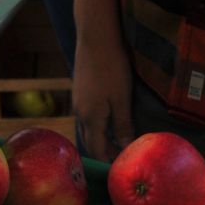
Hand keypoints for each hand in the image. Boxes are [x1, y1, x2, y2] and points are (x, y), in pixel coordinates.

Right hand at [72, 35, 134, 159]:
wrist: (95, 37)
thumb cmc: (112, 68)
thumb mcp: (121, 99)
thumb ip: (123, 125)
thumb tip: (126, 149)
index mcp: (91, 117)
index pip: (97, 150)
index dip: (109, 161)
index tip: (124, 167)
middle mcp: (80, 112)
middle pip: (89, 141)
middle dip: (104, 152)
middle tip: (122, 157)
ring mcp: (78, 100)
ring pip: (87, 128)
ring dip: (101, 138)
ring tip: (118, 141)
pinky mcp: (79, 90)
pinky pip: (87, 115)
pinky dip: (97, 125)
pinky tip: (109, 120)